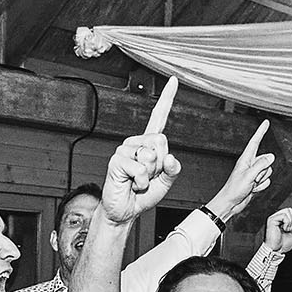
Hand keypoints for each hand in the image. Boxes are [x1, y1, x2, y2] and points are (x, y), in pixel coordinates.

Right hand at [100, 77, 184, 224]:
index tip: (174, 80)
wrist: (125, 211)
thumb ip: (173, 169)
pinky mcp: (117, 160)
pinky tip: (131, 184)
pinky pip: (140, 170)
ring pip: (151, 157)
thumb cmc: (143, 195)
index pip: (159, 117)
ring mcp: (125, 149)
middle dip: (160, 164)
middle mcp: (136, 142)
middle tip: (149, 177)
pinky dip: (141, 183)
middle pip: (161, 141)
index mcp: (148, 144)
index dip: (167, 99)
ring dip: (150, 176)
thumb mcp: (165, 182)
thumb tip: (170, 157)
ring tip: (138, 181)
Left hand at [209, 119, 274, 221]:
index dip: (261, 131)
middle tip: (252, 179)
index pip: (255, 142)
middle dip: (263, 170)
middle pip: (266, 160)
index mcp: (245, 159)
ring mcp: (253, 173)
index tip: (266, 122)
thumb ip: (261, 164)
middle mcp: (250, 164)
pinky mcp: (255, 182)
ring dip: (262, 180)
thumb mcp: (249, 175)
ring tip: (251, 185)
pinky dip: (262, 186)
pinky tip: (253, 189)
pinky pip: (266, 181)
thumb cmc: (234, 189)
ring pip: (268, 171)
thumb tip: (271, 157)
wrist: (231, 203)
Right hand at [262, 208, 291, 255]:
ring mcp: (274, 218)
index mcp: (281, 221)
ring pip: (287, 211)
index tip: (291, 230)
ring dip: (290, 222)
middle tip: (289, 230)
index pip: (291, 213)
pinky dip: (287, 223)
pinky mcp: (271, 220)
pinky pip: (284, 215)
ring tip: (286, 230)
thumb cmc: (282, 245)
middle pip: (290, 210)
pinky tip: (283, 229)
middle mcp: (277, 218)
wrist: (276, 250)